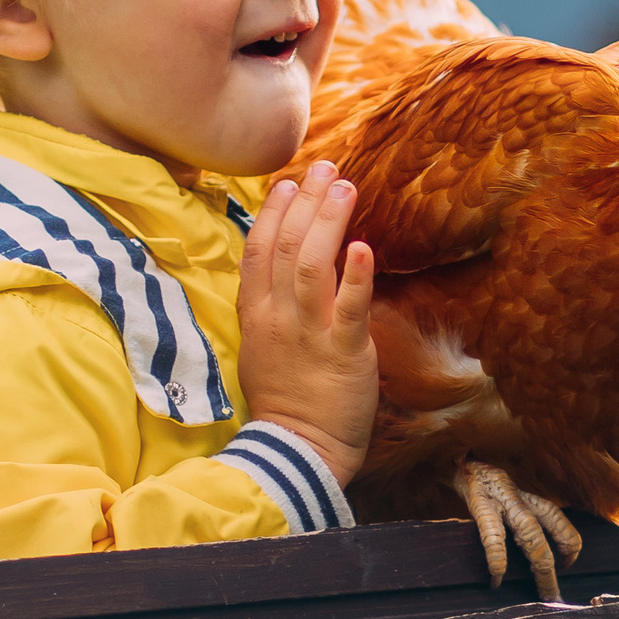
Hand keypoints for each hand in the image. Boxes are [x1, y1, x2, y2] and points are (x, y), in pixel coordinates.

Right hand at [237, 161, 376, 489]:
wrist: (298, 450)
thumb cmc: (288, 402)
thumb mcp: (265, 348)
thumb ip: (275, 308)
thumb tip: (291, 274)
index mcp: (257, 315)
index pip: (258, 251)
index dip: (272, 213)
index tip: (288, 183)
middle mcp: (278, 317)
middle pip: (286, 247)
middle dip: (305, 203)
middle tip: (325, 168)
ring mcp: (308, 334)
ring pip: (310, 265)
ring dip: (328, 222)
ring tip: (344, 187)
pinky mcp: (342, 352)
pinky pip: (347, 308)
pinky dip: (354, 275)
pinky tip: (361, 245)